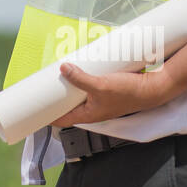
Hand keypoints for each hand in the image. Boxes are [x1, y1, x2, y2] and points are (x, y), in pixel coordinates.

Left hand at [48, 63, 168, 127]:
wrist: (153, 88)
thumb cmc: (128, 92)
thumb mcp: (101, 85)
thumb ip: (80, 78)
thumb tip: (62, 69)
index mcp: (88, 115)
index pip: (61, 119)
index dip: (47, 115)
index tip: (33, 109)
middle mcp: (92, 109)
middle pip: (68, 105)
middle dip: (56, 97)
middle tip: (42, 86)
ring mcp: (100, 100)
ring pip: (78, 95)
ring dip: (69, 86)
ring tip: (56, 74)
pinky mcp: (106, 89)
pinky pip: (88, 86)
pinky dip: (81, 78)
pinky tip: (77, 67)